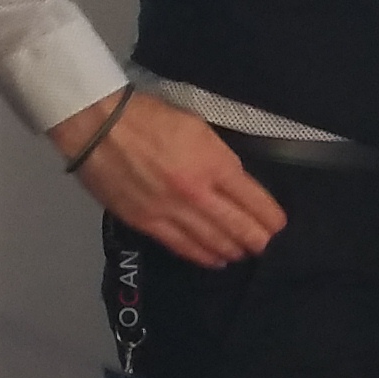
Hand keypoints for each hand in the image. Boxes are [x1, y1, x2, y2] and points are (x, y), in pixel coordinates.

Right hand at [57, 92, 284, 270]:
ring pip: (212, 242)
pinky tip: (215, 260)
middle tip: (268, 247)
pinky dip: (203, 256)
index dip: (270, 218)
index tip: (280, 226)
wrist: (98, 125)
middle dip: (258, 240)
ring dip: (233, 250)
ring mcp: (171, 212)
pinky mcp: (147, 223)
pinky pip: (182, 247)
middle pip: (238, 227)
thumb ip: (220, 159)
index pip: (253, 200)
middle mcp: (197, 193)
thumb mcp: (199, 128)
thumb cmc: (150, 117)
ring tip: (245, 254)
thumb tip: (236, 186)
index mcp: (214, 164)